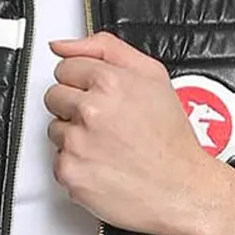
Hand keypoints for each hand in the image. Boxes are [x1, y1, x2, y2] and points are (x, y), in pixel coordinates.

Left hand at [44, 30, 220, 234]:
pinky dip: (77, 164)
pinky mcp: (69, 171)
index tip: (99, 96)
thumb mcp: (153, 75)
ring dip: (74, 136)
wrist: (180, 189)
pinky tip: (102, 164)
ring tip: (107, 145)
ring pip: (55, 129)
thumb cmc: (171, 139)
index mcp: (109, 82)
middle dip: (74, 106)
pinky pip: (58, 160)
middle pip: (54, 96)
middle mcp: (90, 111)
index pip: (65, 68)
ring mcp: (77, 143)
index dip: (84, 82)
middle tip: (105, 122)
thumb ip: (105, 48)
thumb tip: (62, 45)